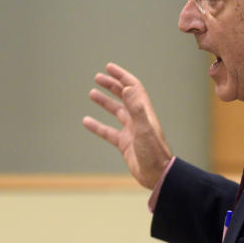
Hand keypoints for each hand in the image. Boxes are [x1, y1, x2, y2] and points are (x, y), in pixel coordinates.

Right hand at [83, 62, 172, 188]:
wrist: (157, 175)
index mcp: (144, 112)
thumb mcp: (144, 129)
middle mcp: (138, 119)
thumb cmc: (153, 152)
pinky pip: (108, 132)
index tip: (109, 67)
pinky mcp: (125, 144)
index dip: (122, 76)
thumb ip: (136, 109)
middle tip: (97, 77)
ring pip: (116, 112)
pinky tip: (86, 121)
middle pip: (124, 96)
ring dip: (105, 102)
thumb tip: (128, 87)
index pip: (133, 88)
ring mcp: (131, 131)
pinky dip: (97, 126)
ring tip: (92, 93)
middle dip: (112, 85)